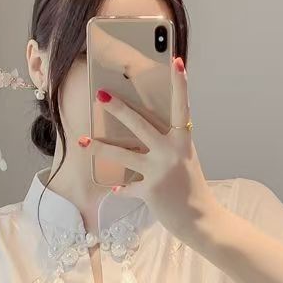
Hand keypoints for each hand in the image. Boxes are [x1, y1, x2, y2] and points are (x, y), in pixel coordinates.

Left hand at [78, 55, 217, 239]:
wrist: (200, 220)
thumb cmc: (190, 188)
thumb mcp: (183, 161)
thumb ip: (165, 146)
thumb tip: (135, 136)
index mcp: (183, 141)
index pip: (182, 107)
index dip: (180, 84)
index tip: (177, 61)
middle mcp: (172, 152)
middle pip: (140, 125)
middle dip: (118, 109)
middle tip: (101, 94)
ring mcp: (160, 170)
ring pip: (122, 155)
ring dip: (99, 148)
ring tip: (82, 141)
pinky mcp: (150, 190)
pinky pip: (127, 186)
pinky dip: (122, 188)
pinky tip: (114, 188)